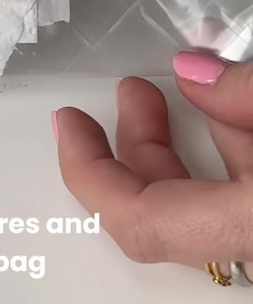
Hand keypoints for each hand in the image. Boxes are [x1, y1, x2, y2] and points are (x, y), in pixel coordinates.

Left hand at [54, 53, 252, 270]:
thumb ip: (242, 95)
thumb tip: (192, 75)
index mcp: (250, 228)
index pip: (140, 219)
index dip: (91, 171)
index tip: (69, 126)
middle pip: (166, 217)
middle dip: (137, 148)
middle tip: (129, 95)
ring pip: (204, 215)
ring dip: (182, 154)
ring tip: (177, 96)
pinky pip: (236, 214)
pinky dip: (225, 169)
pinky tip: (230, 123)